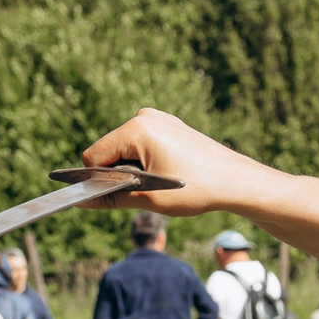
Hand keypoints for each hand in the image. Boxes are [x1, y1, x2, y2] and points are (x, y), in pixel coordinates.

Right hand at [80, 108, 257, 216]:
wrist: (238, 182)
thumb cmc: (197, 189)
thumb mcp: (149, 197)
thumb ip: (111, 197)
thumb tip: (80, 202)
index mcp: (137, 128)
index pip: (94, 156)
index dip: (99, 180)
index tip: (121, 194)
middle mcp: (145, 116)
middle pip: (109, 151)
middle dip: (119, 174)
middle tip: (151, 189)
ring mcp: (158, 118)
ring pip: (125, 149)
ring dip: (134, 169)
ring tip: (163, 181)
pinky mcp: (168, 125)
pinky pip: (142, 145)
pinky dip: (146, 162)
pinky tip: (169, 172)